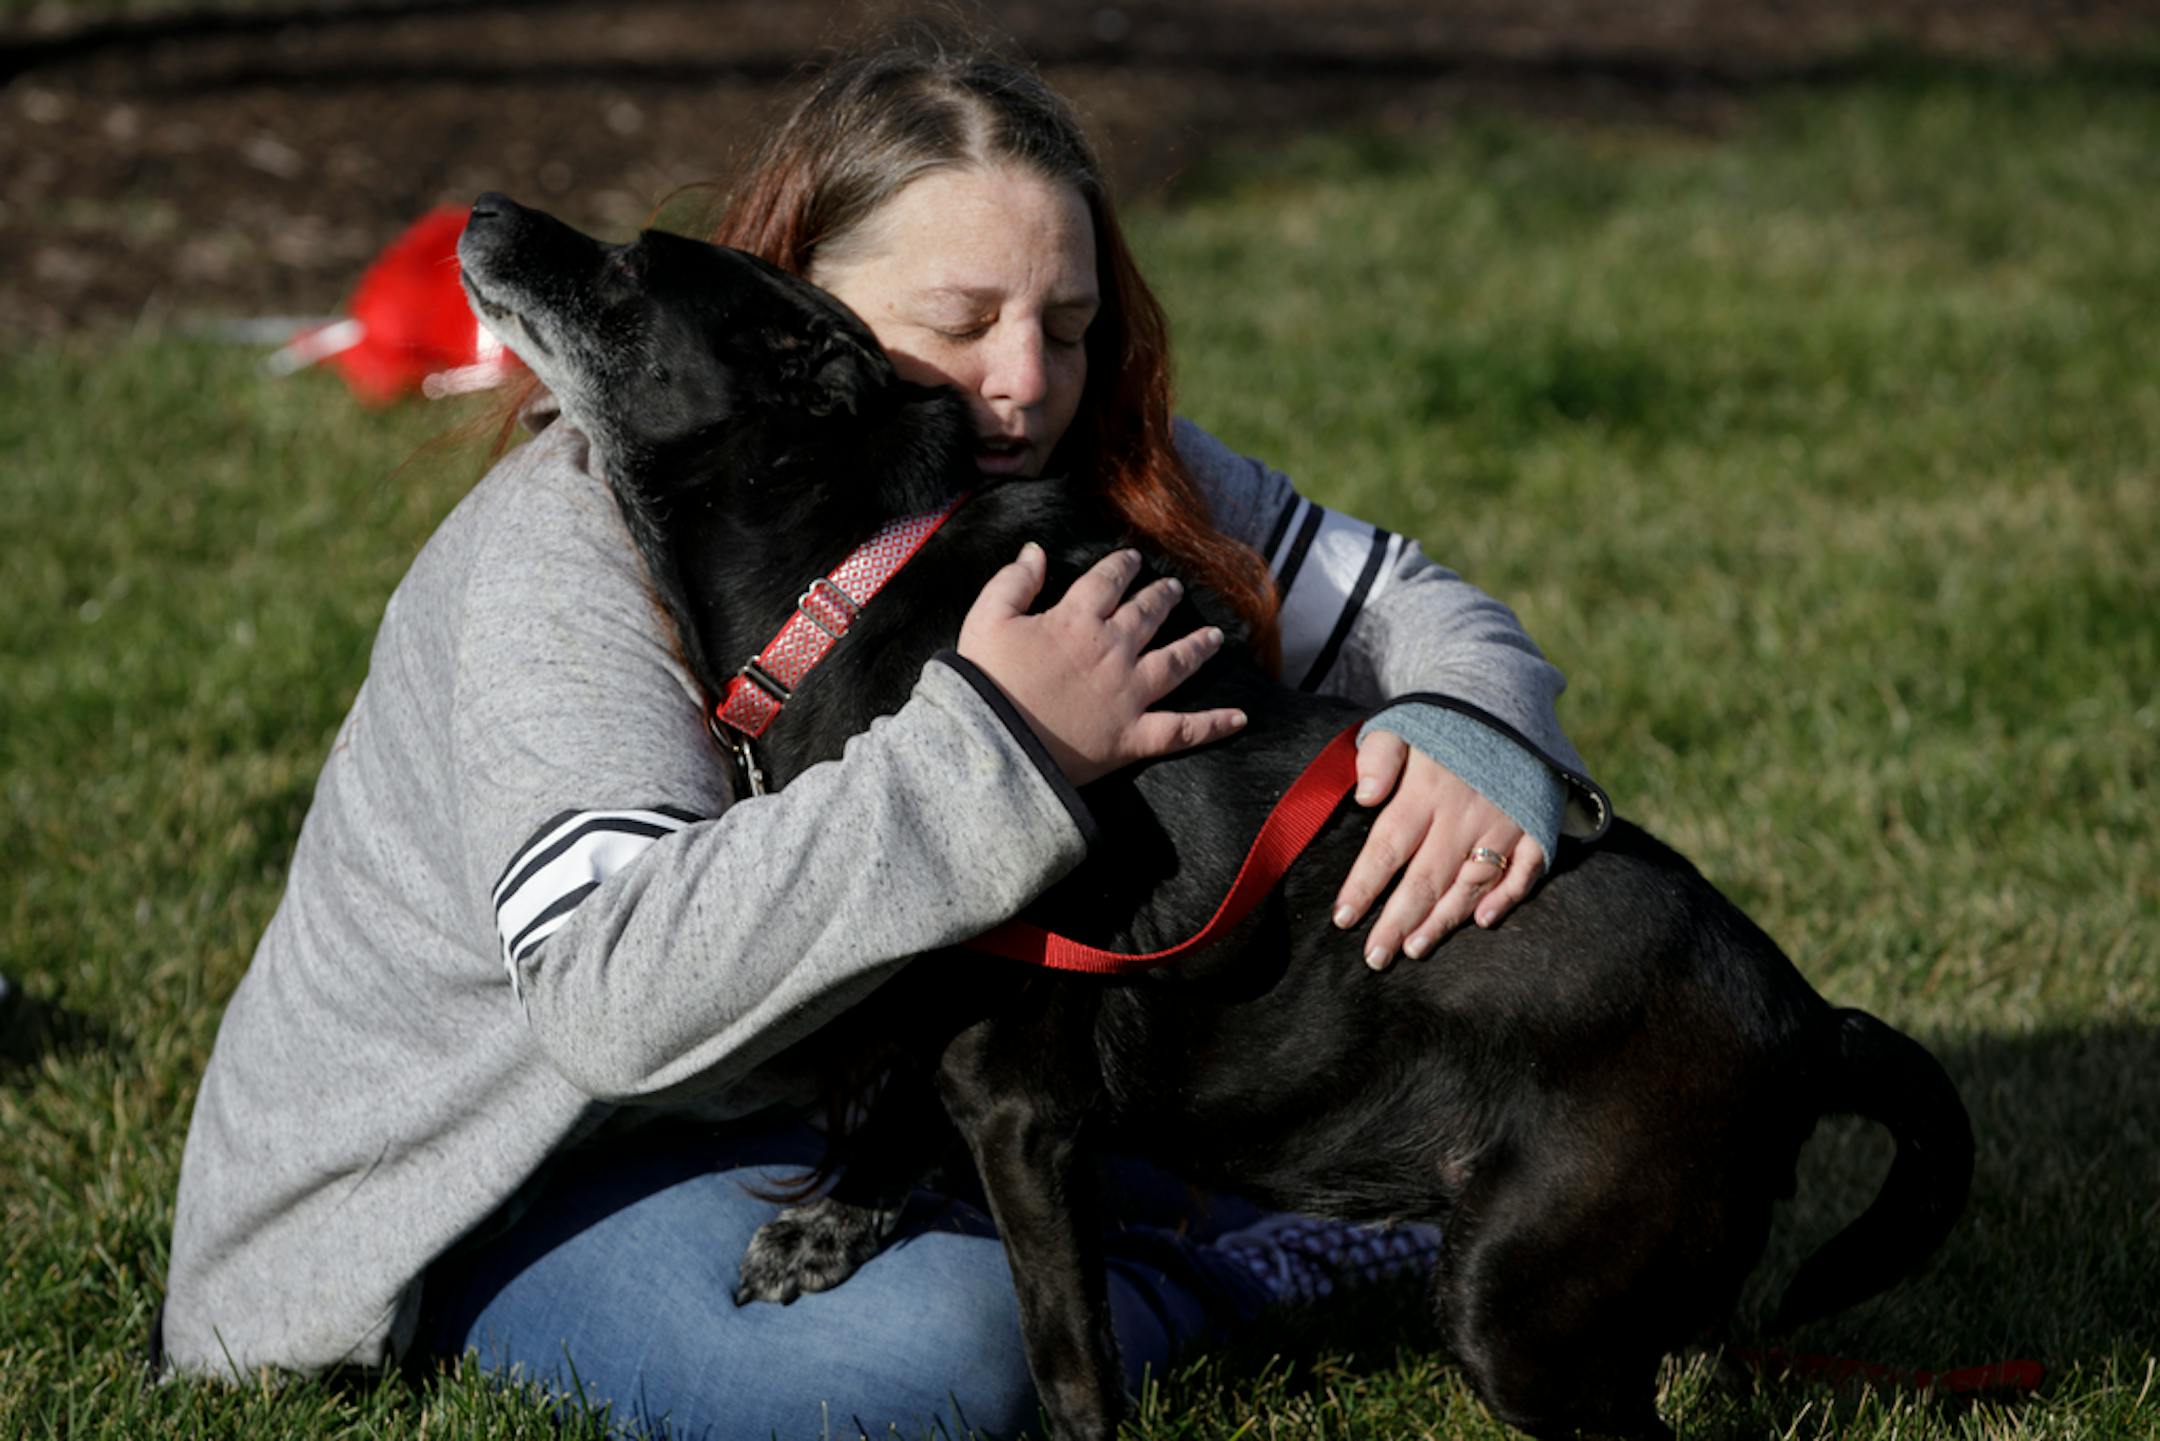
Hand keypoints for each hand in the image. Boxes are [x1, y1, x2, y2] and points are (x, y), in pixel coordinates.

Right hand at [958, 543, 1245, 785]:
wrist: (991, 745)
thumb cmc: (983, 682)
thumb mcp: (986, 619)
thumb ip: (1013, 581)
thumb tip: (1036, 550)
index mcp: (1076, 621)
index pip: (1108, 581)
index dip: (1122, 566)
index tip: (1132, 559)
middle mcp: (1112, 650)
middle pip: (1147, 614)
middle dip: (1163, 597)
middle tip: (1175, 588)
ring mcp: (1129, 694)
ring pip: (1175, 662)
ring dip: (1197, 646)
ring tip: (1214, 636)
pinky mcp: (1134, 736)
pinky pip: (1183, 729)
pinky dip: (1214, 724)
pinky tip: (1240, 717)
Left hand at [1331, 730, 1545, 968]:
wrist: (1507, 696)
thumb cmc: (1442, 721)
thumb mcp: (1402, 724)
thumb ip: (1378, 756)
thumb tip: (1364, 796)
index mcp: (1425, 790)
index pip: (1387, 847)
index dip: (1364, 886)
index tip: (1343, 919)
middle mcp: (1463, 812)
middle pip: (1426, 877)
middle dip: (1397, 921)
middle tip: (1375, 958)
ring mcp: (1503, 820)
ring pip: (1471, 881)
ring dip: (1444, 919)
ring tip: (1415, 949)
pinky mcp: (1536, 823)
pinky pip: (1527, 868)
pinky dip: (1508, 896)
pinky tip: (1484, 922)